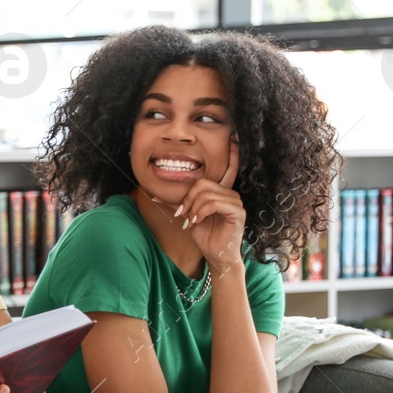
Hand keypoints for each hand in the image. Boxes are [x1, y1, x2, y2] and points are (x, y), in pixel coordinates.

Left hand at [176, 139, 245, 270]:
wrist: (215, 254)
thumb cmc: (205, 234)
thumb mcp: (188, 215)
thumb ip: (177, 202)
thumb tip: (155, 195)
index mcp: (220, 191)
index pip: (229, 168)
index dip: (233, 154)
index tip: (234, 138)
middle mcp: (230, 193)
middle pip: (203, 183)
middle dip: (188, 199)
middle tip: (184, 214)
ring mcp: (236, 202)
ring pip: (206, 193)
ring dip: (193, 208)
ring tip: (190, 221)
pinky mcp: (238, 211)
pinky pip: (214, 203)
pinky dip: (200, 212)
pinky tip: (197, 222)